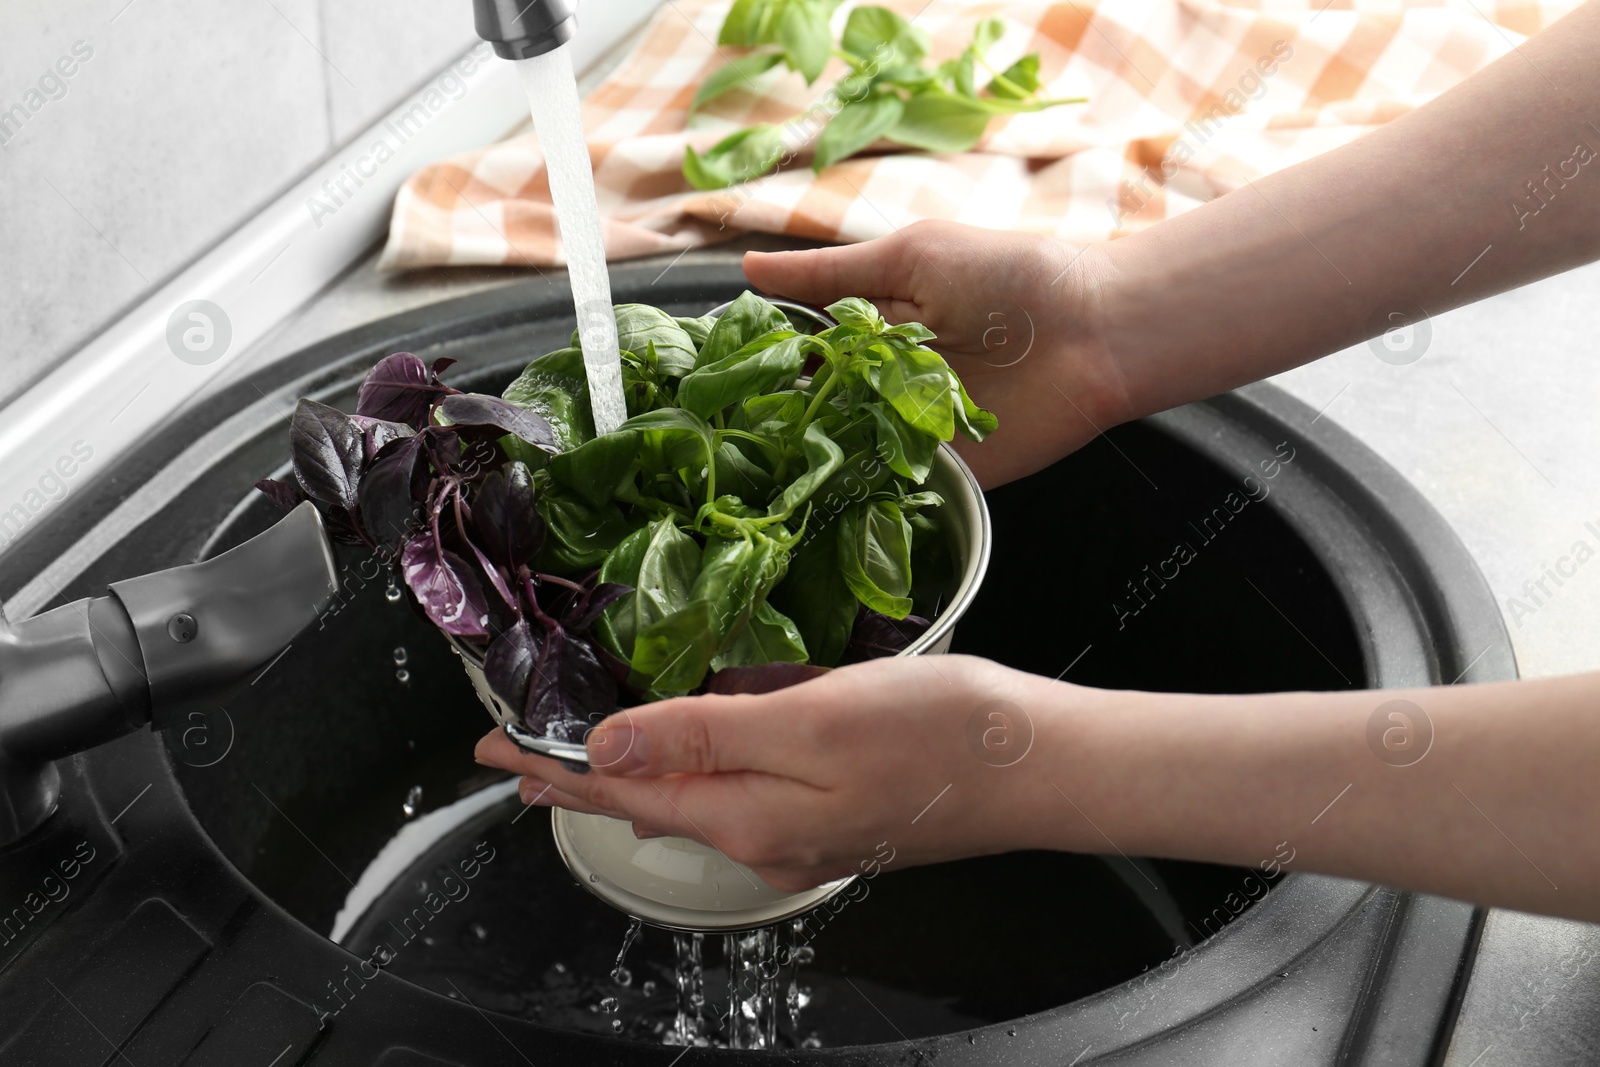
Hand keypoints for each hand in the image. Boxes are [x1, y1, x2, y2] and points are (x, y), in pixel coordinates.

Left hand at [473, 654, 1056, 891]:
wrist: (1042, 762)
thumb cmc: (938, 733)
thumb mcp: (807, 721)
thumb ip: (701, 735)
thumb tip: (604, 752)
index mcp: (748, 818)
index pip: (620, 795)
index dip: (552, 770)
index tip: (492, 752)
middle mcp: (767, 838)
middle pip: (650, 805)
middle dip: (581, 780)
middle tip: (523, 755)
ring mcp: (805, 831)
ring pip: (696, 797)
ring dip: (636, 773)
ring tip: (587, 753)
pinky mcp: (838, 810)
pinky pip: (745, 786)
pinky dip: (701, 762)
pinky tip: (695, 741)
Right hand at [743, 221, 1128, 487]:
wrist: (1096, 333)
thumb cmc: (1011, 278)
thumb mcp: (910, 258)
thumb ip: (830, 274)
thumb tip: (748, 265)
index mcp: (872, 327)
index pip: (797, 350)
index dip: (757, 362)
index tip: (703, 375)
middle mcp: (882, 383)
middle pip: (808, 407)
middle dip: (767, 420)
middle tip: (712, 433)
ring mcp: (907, 431)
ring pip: (836, 452)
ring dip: (799, 459)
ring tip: (740, 471)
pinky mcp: (939, 473)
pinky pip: (883, 486)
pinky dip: (849, 490)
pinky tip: (800, 497)